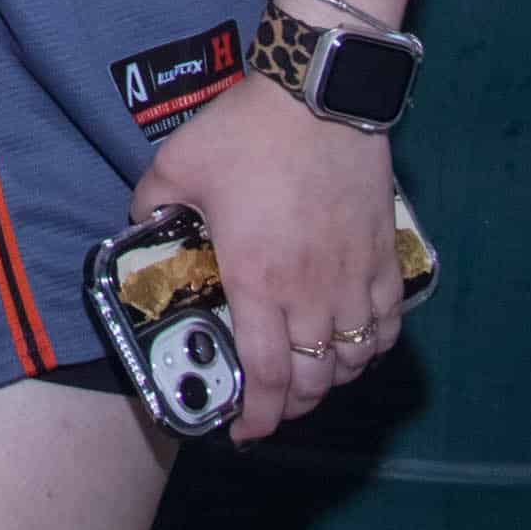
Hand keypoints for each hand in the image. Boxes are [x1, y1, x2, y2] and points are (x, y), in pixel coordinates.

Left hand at [142, 73, 401, 445]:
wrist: (319, 98)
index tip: (244, 432)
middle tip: (273, 405)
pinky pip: (387, 324)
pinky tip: (355, 345)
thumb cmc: (248, 134)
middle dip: (293, 407)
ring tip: (311, 377)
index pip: (267, 376)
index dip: (259, 417)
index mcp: (258, 282)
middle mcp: (312, 295)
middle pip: (314, 380)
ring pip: (353, 359)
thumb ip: (152, 202)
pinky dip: (372, 347)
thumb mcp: (176, 166)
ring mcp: (355, 278)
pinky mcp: (385, 257)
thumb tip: (142, 220)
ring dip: (332, 380)